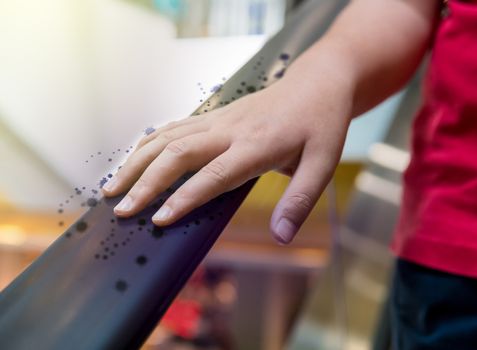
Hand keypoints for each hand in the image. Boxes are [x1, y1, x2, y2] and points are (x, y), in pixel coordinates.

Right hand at [102, 77, 350, 243]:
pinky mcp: (215, 115)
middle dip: (145, 183)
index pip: (213, 175)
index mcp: (256, 146)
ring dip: (136, 162)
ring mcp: (219, 119)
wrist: (317, 83)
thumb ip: (300, 200)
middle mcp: (230, 130)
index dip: (184, 199)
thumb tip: (280, 237)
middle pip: (177, 154)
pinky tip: (134, 158)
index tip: (158, 220)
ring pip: (167, 137)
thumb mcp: (323, 164)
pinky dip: (148, 144)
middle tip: (121, 209)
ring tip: (112, 186)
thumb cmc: (321, 124)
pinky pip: (174, 128)